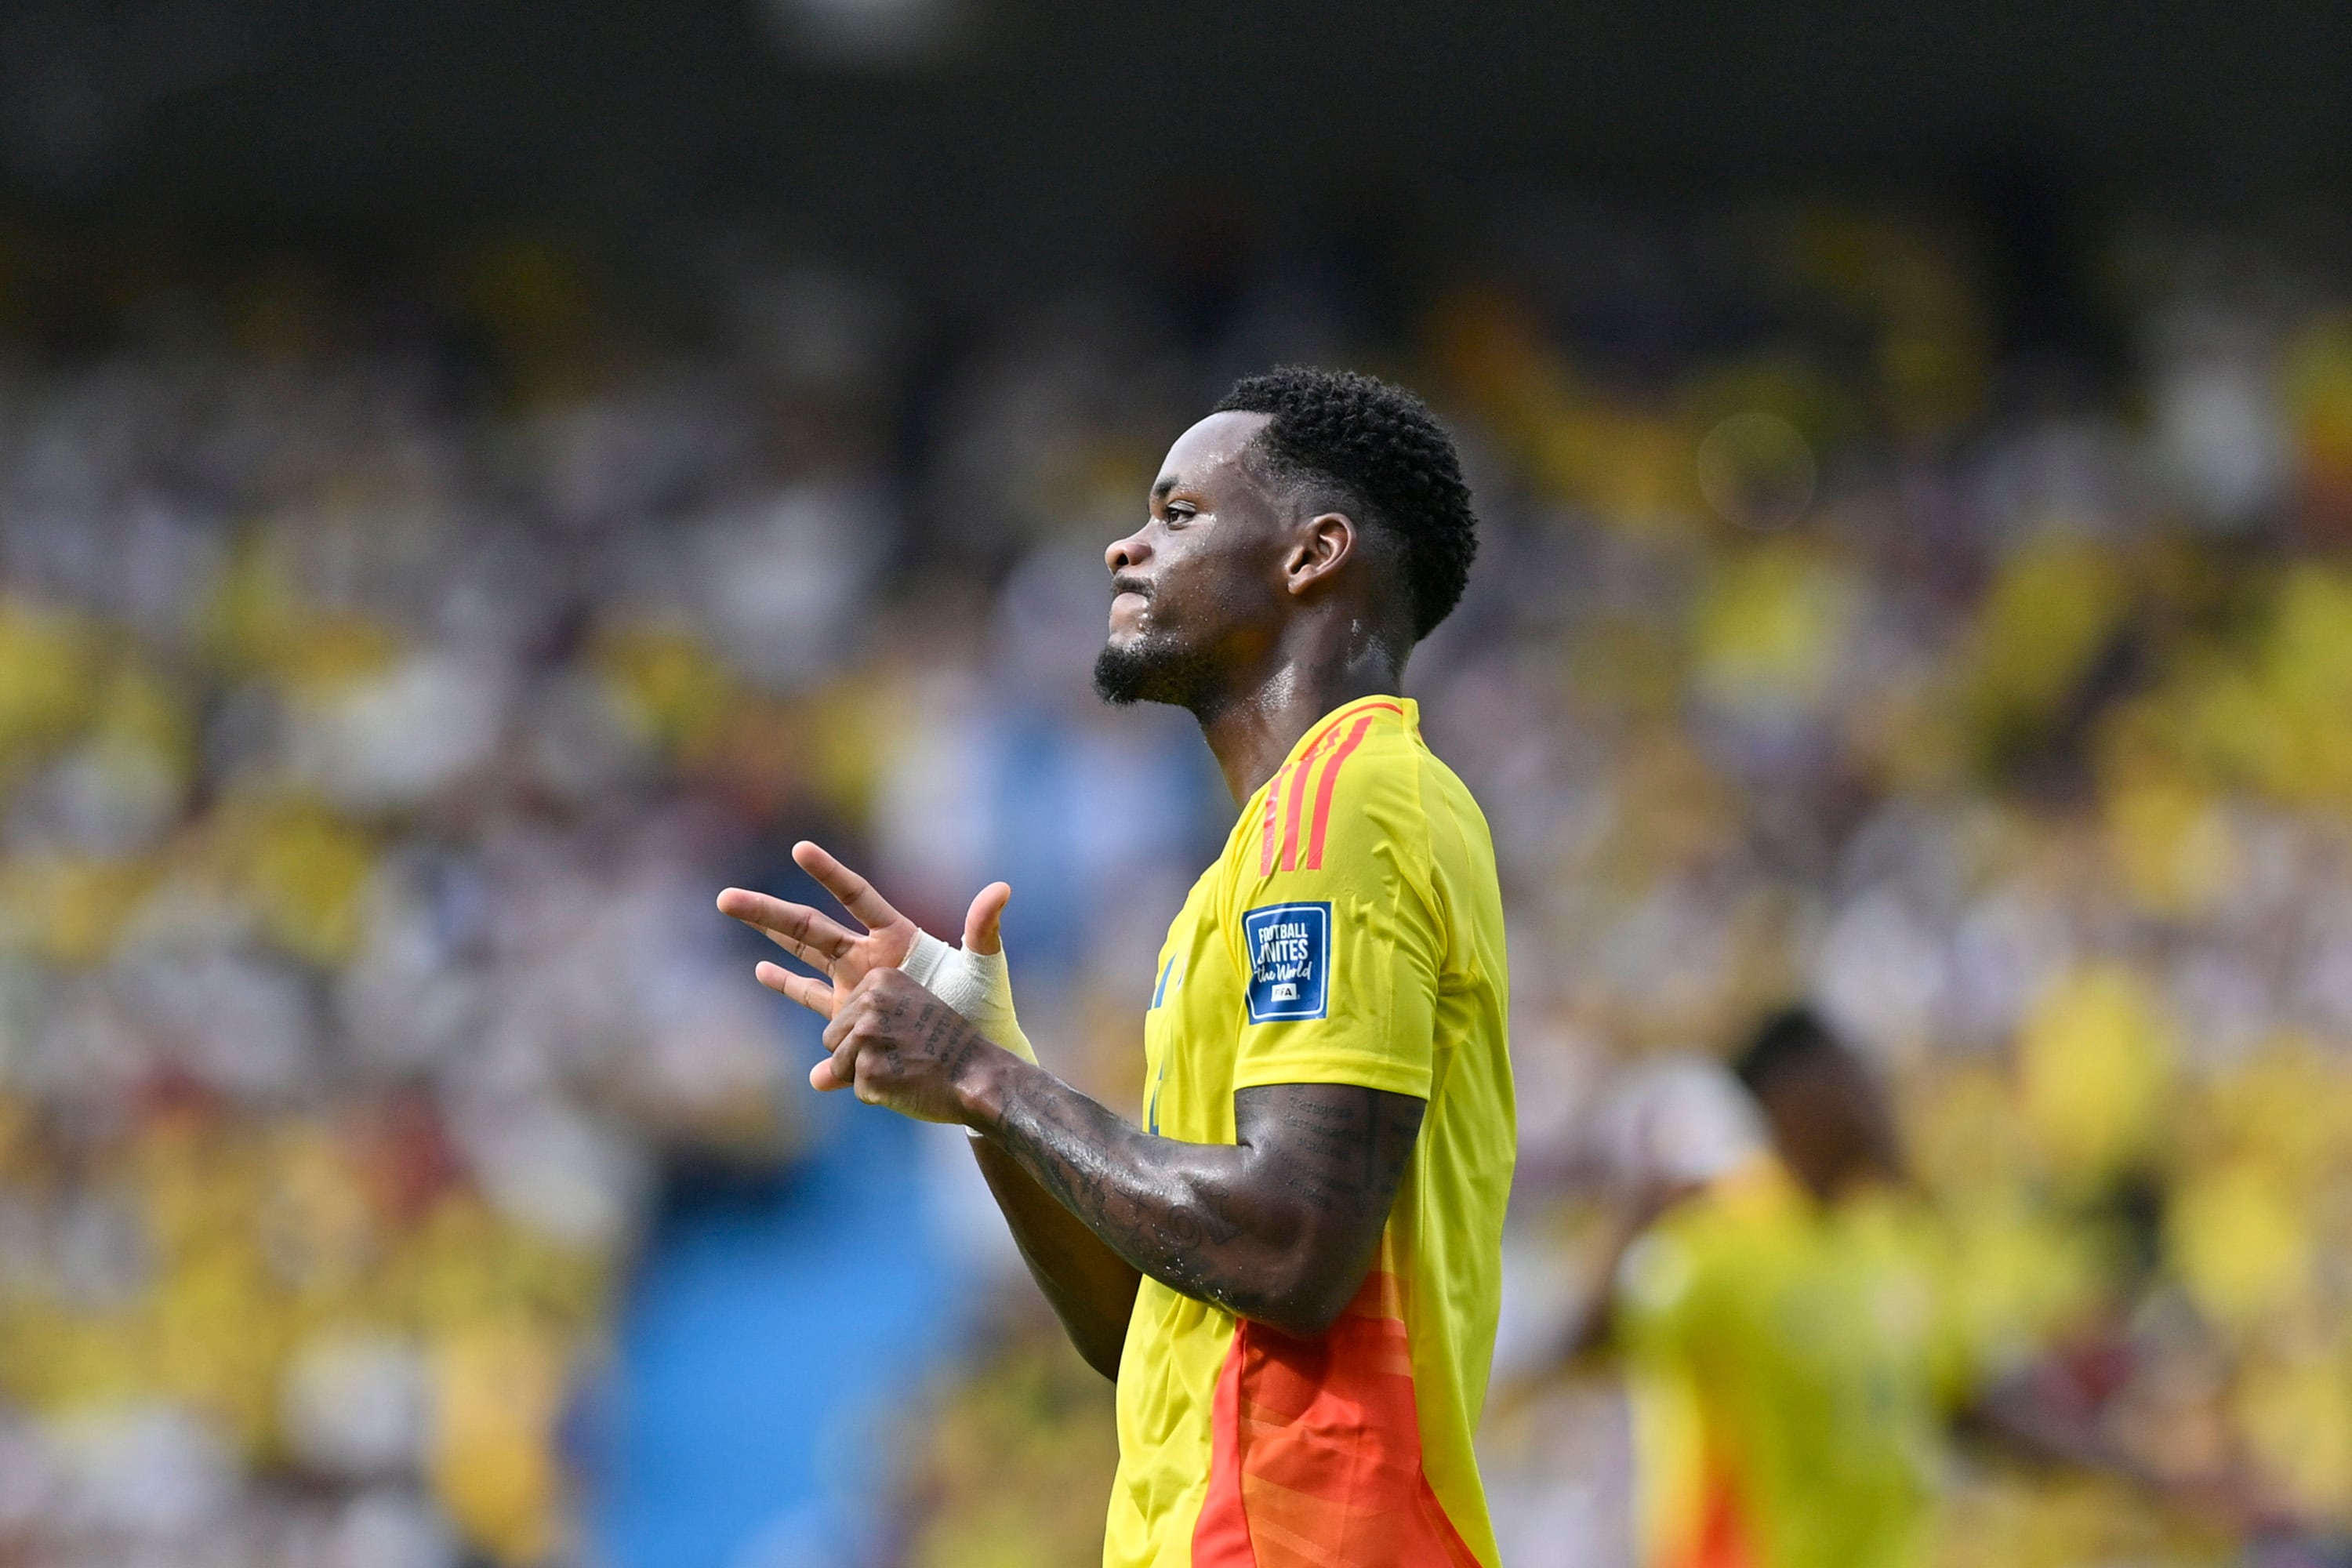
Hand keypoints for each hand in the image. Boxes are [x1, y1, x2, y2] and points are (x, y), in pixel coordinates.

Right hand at [717, 841, 1011, 1019]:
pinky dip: (788, 990)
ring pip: (801, 959)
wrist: (976, 1060)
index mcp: (897, 937)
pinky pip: (812, 1004)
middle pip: (809, 927)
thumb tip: (1000, 889)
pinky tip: (761, 972)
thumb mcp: (986, 969)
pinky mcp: (852, 1021)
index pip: (856, 897)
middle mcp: (870, 957)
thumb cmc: (985, 1010)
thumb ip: (985, 930)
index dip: (829, 874)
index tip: (800, 849)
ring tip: (733, 911)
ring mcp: (857, 988)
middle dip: (768, 911)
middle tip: (726, 898)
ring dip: (767, 941)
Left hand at [815, 967, 1001, 1123]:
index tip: (905, 1034)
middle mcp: (869, 1003)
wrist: (978, 1074)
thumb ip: (856, 1035)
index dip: (869, 1034)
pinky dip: (880, 1095)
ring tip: (905, 1068)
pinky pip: (857, 1090)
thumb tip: (813, 1080)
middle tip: (903, 1054)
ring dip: (867, 1076)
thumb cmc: (946, 1045)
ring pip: (838, 1066)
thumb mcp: (907, 1018)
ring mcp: (867, 1038)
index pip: (843, 1014)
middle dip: (859, 1055)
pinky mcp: (868, 1071)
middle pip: (832, 1039)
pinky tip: (907, 1084)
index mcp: (879, 979)